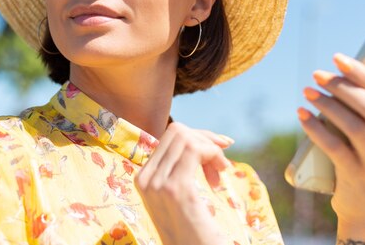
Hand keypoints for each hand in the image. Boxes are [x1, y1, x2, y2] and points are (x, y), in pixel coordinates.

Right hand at [135, 122, 232, 244]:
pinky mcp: (176, 190)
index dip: (198, 138)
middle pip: (177, 131)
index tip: (217, 155)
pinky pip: (195, 150)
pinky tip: (220, 175)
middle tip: (221, 165)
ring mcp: (157, 184)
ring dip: (211, 149)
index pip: (169, 137)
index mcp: (143, 179)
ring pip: (186, 137)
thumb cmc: (195, 233)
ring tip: (221, 173)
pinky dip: (213, 155)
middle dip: (205, 140)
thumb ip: (184, 168)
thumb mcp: (183, 196)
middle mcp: (144, 179)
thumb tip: (211, 138)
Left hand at [297, 53, 364, 232]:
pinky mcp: (356, 176)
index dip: (362, 73)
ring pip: (354, 127)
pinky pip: (336, 149)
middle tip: (318, 74)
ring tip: (308, 92)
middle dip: (344, 87)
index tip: (338, 57)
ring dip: (328, 106)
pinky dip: (317, 130)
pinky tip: (303, 117)